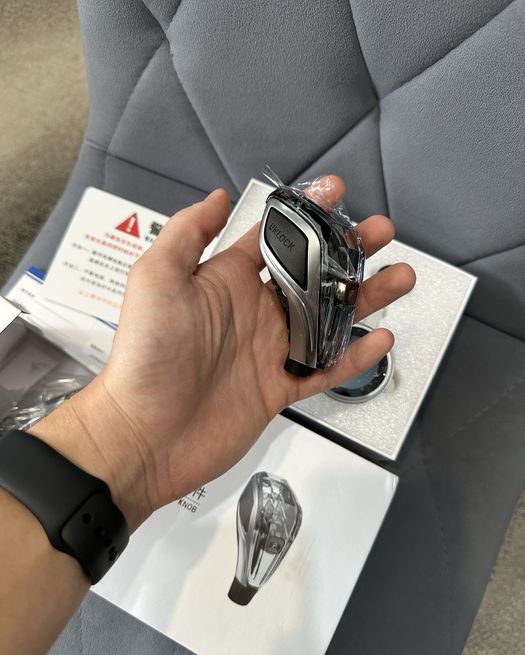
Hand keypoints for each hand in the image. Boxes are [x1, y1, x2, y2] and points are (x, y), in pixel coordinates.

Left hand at [32, 178, 414, 529]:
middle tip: (380, 233)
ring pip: (329, 317)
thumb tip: (217, 197)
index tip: (334, 191)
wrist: (146, 433)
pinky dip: (353, 355)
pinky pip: (324, 368)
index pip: (275, 238)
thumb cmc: (145, 356)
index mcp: (226, 281)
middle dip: (349, 250)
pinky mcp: (277, 388)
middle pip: (313, 273)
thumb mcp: (156, 278)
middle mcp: (252, 312)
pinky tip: (378, 339)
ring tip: (399, 277)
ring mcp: (268, 350)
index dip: (306, 214)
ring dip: (365, 296)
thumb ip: (187, 232)